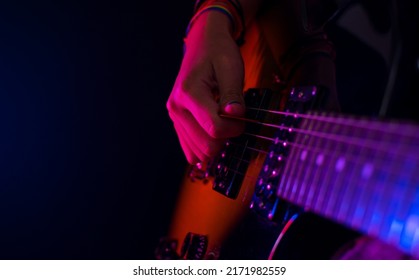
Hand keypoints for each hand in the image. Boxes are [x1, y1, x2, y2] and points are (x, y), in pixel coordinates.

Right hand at [166, 11, 245, 164]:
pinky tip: (215, 131)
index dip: (235, 128)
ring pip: (198, 151)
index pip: (215, 129)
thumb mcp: (231, 67)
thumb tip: (235, 115)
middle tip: (234, 118)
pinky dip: (206, 145)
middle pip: (206, 145)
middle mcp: (176, 108)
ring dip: (217, 142)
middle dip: (226, 136)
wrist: (203, 44)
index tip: (243, 116)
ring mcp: (174, 116)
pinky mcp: (176, 121)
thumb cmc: (219, 53)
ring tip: (224, 120)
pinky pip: (190, 149)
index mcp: (189, 93)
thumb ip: (233, 93)